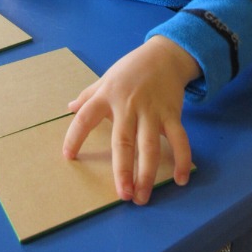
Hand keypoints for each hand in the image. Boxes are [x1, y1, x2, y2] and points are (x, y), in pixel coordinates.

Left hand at [62, 36, 199, 204]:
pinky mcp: (172, 113)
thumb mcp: (106, 78)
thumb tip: (69, 108)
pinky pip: (179, 139)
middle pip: (124, 142)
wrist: (165, 55)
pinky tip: (180, 179)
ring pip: (150, 146)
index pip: (85, 118)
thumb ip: (89, 95)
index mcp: (107, 96)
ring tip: (143, 196)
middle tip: (123, 196)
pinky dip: (182, 159)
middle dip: (123, 171)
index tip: (69, 156)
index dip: (75, 136)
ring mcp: (152, 111)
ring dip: (148, 173)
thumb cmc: (132, 69)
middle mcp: (129, 106)